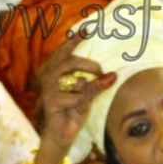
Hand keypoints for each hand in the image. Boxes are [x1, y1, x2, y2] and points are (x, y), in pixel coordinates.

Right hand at [33, 30, 116, 162]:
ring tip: (86, 96)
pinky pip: (75, 97)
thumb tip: (113, 75)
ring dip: (86, 88)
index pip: (66, 50)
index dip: (75, 38)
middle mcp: (50, 76)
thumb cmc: (72, 112)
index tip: (89, 28)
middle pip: (70, 61)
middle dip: (90, 65)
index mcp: (57, 71)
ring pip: (75, 80)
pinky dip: (81, 103)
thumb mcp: (88, 96)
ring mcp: (49, 88)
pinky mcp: (51, 101)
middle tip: (101, 72)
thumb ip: (97, 84)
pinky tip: (74, 110)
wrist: (60, 136)